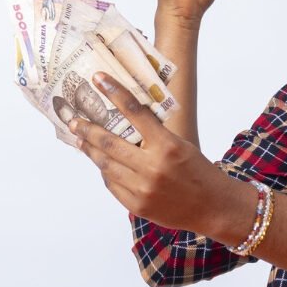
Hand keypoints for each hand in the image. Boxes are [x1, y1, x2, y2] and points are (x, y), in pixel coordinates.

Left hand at [69, 72, 250, 237]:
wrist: (212, 207)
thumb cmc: (197, 171)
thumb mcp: (181, 145)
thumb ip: (154, 134)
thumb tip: (124, 120)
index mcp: (167, 145)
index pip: (135, 112)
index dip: (115, 92)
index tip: (98, 79)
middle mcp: (153, 167)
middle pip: (110, 143)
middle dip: (87, 129)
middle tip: (73, 120)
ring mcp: (143, 189)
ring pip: (106, 165)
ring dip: (91, 150)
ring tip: (81, 140)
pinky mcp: (137, 205)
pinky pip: (112, 184)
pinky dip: (105, 171)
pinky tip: (100, 163)